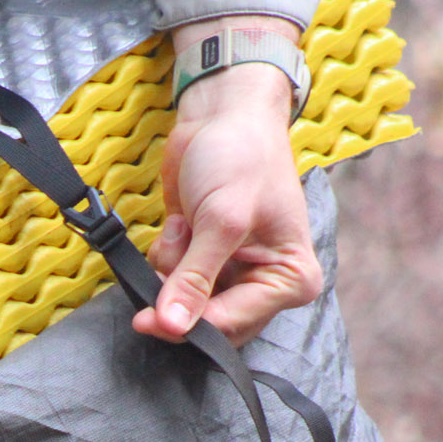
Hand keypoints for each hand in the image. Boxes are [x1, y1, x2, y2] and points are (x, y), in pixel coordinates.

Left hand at [134, 16, 323, 346]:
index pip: (236, 323)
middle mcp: (266, 284)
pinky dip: (166, 258)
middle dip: (178, 300)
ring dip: (171, 273)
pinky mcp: (203, 260)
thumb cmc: (241, 156)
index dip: (192, 326)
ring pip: (186, 305)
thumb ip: (196, 277)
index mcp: (291, 279)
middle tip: (158, 275)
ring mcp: (233, 274)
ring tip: (183, 231)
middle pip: (211, 324)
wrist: (223, 114)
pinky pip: (172, 282)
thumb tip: (174, 326)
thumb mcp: (222, 219)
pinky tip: (179, 225)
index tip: (151, 321)